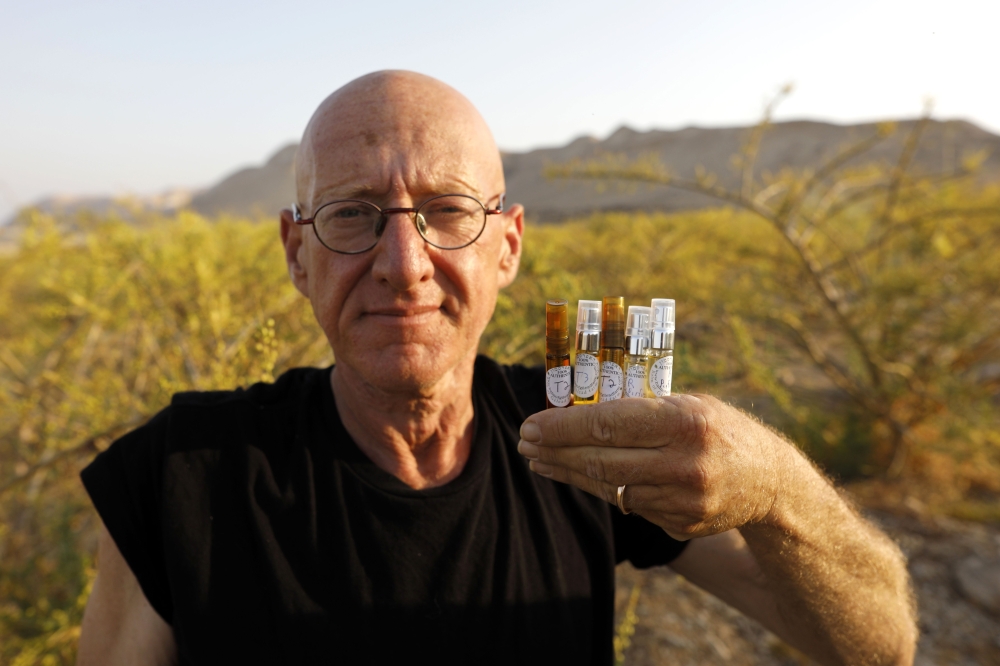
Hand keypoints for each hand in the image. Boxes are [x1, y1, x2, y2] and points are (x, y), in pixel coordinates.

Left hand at [517, 395, 794, 539]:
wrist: (770, 484)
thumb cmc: (721, 429)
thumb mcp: (690, 404)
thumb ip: (641, 408)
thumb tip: (577, 409)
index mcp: (686, 422)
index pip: (609, 423)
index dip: (564, 426)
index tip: (531, 424)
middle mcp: (684, 463)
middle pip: (602, 460)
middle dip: (556, 451)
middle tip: (525, 443)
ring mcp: (682, 500)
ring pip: (609, 486)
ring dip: (567, 472)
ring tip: (539, 459)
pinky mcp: (680, 524)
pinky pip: (627, 504)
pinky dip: (597, 487)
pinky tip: (574, 475)